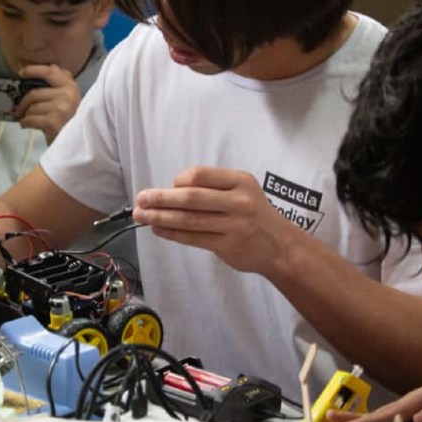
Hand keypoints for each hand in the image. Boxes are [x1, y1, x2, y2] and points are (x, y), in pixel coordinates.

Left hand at [13, 64, 80, 143]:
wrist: (78, 146)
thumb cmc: (71, 123)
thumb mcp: (70, 101)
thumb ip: (60, 86)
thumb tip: (40, 73)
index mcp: (71, 87)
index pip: (50, 71)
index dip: (33, 70)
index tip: (21, 73)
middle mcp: (68, 94)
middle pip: (35, 93)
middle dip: (23, 102)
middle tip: (18, 109)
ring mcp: (61, 107)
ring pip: (32, 107)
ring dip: (25, 115)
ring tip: (27, 120)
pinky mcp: (53, 121)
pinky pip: (31, 119)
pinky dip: (25, 122)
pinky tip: (26, 125)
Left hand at [132, 167, 296, 274]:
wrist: (280, 246)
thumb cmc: (254, 215)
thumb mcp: (242, 191)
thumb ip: (213, 189)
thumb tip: (170, 192)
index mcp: (240, 181)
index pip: (201, 175)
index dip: (178, 181)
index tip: (165, 188)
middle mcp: (239, 201)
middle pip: (191, 197)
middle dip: (161, 198)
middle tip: (140, 199)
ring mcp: (234, 225)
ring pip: (189, 220)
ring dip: (161, 217)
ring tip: (142, 216)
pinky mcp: (228, 245)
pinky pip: (193, 238)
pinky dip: (172, 233)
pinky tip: (158, 229)